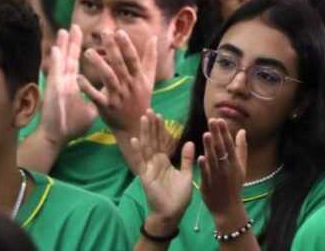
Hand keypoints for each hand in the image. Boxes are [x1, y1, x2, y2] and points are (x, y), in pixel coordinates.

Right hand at [38, 25, 97, 145]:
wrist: (57, 137)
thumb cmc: (71, 126)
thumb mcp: (89, 110)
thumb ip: (97, 100)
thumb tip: (107, 96)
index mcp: (72, 85)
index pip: (77, 64)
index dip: (80, 51)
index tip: (84, 38)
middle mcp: (64, 82)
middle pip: (70, 58)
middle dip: (73, 42)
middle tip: (76, 26)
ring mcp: (58, 85)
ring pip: (61, 62)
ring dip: (63, 47)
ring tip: (65, 31)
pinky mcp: (53, 91)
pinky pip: (54, 75)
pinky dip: (55, 62)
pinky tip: (55, 50)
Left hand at [78, 29, 156, 133]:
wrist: (134, 127)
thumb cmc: (141, 100)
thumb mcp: (149, 80)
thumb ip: (151, 58)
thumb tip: (154, 38)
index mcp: (138, 78)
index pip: (133, 59)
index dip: (126, 45)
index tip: (119, 32)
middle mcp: (128, 86)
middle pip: (120, 65)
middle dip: (112, 48)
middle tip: (103, 32)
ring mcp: (117, 97)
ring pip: (108, 78)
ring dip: (98, 64)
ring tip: (88, 52)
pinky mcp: (106, 107)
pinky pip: (95, 96)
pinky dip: (87, 88)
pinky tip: (78, 77)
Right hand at [131, 110, 193, 235]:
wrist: (172, 213)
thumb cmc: (178, 197)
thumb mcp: (186, 175)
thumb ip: (187, 159)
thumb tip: (190, 142)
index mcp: (164, 161)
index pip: (162, 142)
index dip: (161, 129)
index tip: (161, 116)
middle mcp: (155, 162)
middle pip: (153, 140)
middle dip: (151, 126)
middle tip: (150, 110)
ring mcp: (149, 168)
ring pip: (147, 147)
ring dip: (145, 133)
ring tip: (144, 119)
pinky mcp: (145, 176)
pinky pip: (141, 162)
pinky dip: (137, 151)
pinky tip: (135, 140)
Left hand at [198, 119, 246, 220]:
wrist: (228, 209)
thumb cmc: (234, 186)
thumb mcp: (241, 167)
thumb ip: (241, 149)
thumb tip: (242, 131)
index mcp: (235, 164)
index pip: (229, 145)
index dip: (224, 132)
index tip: (220, 120)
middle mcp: (227, 168)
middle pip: (221, 149)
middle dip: (217, 135)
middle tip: (212, 121)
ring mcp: (218, 177)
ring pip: (213, 160)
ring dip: (210, 147)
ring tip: (206, 134)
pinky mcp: (208, 185)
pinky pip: (206, 174)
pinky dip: (204, 166)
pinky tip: (200, 156)